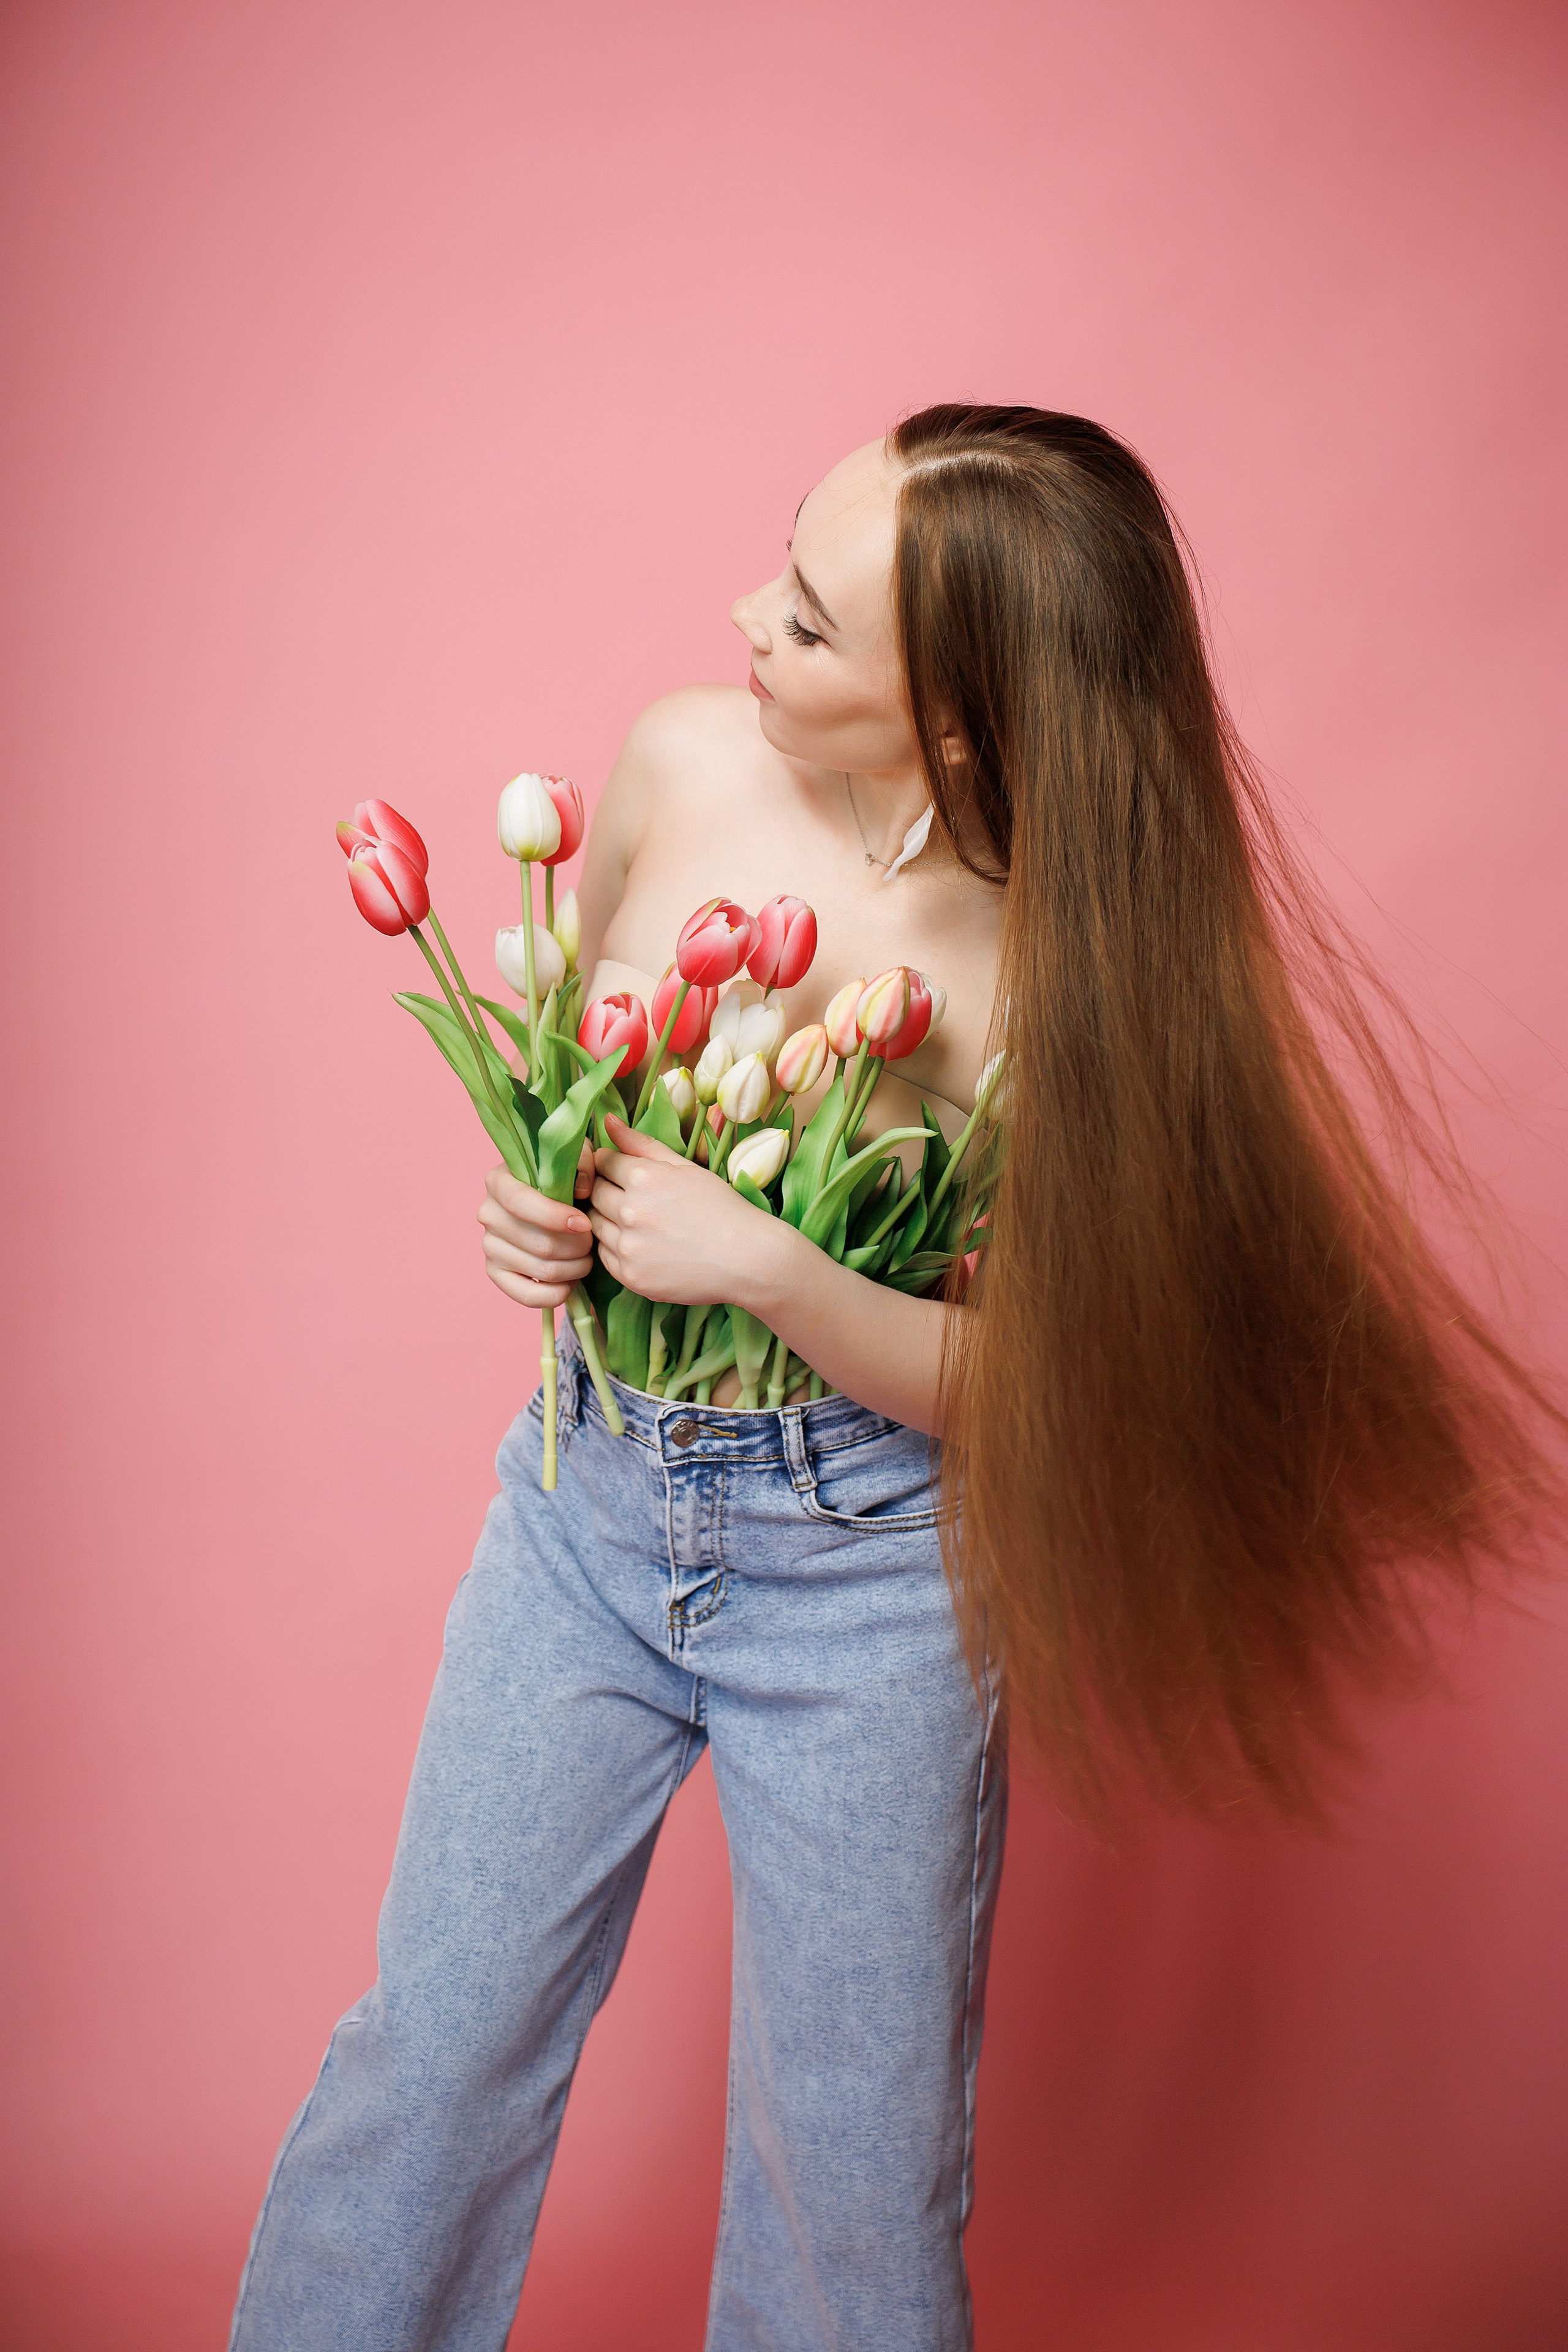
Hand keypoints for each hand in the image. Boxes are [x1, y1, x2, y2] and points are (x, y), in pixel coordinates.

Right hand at [477, 1141, 593, 1309]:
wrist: (553, 1202)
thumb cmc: (565, 1178)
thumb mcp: (576, 1158)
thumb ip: (582, 1162)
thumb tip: (582, 1189)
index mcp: (499, 1181)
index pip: (520, 1203)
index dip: (555, 1217)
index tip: (584, 1223)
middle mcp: (488, 1214)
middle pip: (539, 1243)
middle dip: (576, 1247)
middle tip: (591, 1242)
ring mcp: (489, 1245)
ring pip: (541, 1270)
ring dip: (574, 1269)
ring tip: (586, 1259)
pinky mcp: (496, 1272)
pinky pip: (526, 1295)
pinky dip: (556, 1293)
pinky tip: (571, 1282)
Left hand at [588, 1114, 790, 1307]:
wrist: (748, 1259)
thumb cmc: (721, 1208)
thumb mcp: (685, 1167)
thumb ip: (642, 1143)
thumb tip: (607, 1120)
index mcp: (644, 1177)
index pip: (603, 1162)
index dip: (612, 1165)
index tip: (626, 1173)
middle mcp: (631, 1211)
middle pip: (594, 1193)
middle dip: (607, 1191)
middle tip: (634, 1199)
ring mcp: (629, 1247)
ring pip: (595, 1225)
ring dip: (608, 1220)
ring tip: (639, 1222)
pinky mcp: (631, 1276)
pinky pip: (604, 1255)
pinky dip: (616, 1248)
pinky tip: (642, 1244)